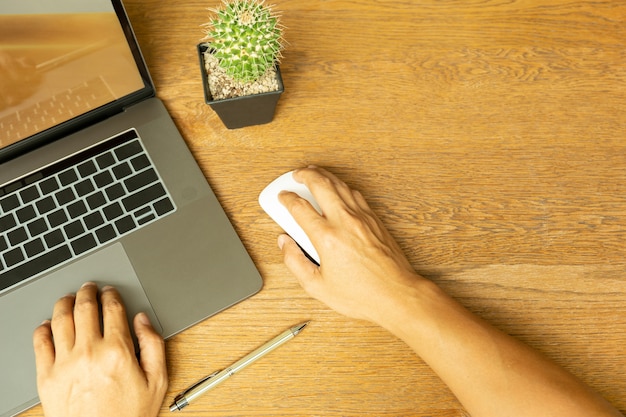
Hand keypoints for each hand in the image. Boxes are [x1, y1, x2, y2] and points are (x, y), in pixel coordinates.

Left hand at [33, 283, 167, 416]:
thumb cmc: (128, 416)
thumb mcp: (157, 381)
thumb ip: (154, 345)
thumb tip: (143, 320)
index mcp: (117, 352)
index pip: (112, 309)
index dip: (111, 295)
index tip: (110, 292)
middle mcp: (89, 353)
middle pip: (84, 308)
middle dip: (88, 292)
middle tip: (89, 288)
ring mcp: (65, 364)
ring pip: (60, 319)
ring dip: (65, 302)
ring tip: (69, 298)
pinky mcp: (47, 377)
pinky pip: (40, 342)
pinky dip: (44, 327)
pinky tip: (49, 323)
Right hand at [277, 166, 424, 324]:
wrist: (397, 294)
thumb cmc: (362, 294)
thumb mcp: (317, 287)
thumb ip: (295, 262)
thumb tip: (285, 243)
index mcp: (327, 238)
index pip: (299, 206)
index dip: (286, 198)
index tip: (282, 198)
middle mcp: (344, 221)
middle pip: (320, 184)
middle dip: (304, 175)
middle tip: (296, 175)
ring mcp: (362, 217)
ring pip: (339, 184)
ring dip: (324, 175)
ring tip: (313, 174)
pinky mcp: (374, 219)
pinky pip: (355, 193)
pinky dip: (342, 185)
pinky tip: (337, 187)